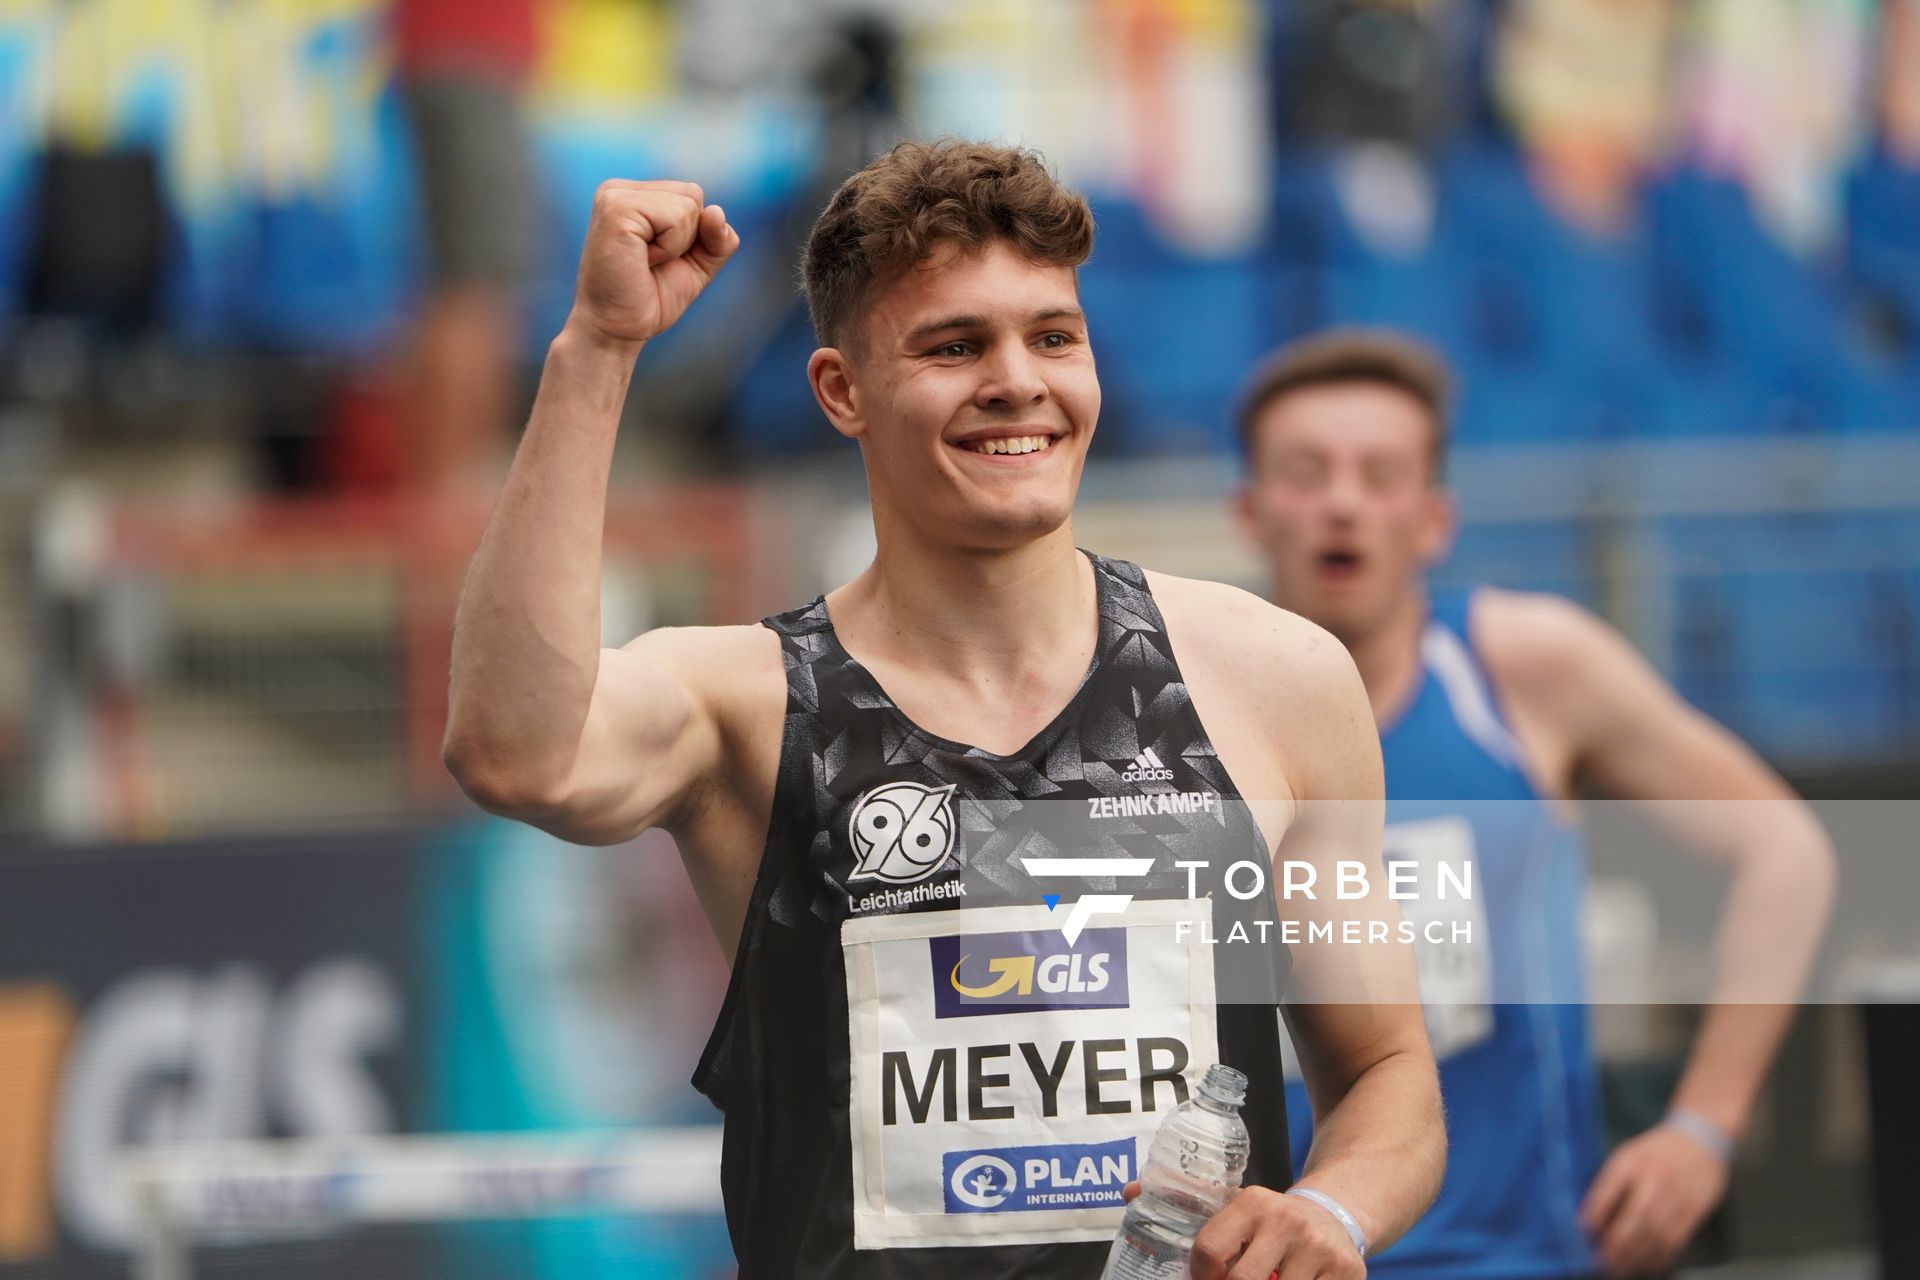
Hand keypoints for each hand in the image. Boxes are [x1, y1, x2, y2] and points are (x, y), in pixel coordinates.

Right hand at [566, 180, 738, 353]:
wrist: (617, 330)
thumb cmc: (652, 298)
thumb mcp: (698, 264)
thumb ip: (718, 237)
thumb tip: (715, 211)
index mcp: (634, 195)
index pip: (693, 195)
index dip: (693, 235)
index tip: (659, 259)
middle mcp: (619, 189)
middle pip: (694, 194)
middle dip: (688, 238)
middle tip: (652, 262)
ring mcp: (615, 196)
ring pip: (688, 205)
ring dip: (677, 245)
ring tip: (644, 262)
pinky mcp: (616, 209)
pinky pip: (676, 218)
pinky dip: (670, 248)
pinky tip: (642, 261)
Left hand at [1119, 1182, 1364, 1278]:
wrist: (1335, 1215)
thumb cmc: (1270, 1222)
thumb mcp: (1235, 1206)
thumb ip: (1186, 1202)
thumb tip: (1128, 1193)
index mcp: (1252, 1202)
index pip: (1208, 1250)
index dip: (1199, 1278)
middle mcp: (1287, 1221)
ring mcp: (1320, 1250)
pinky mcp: (1347, 1274)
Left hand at [1579, 1125, 1729, 1276]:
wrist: (1701, 1139)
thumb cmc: (1655, 1151)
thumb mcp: (1627, 1155)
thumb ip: (1609, 1182)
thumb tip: (1587, 1215)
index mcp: (1631, 1161)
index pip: (1609, 1189)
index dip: (1594, 1213)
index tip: (1582, 1232)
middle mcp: (1654, 1179)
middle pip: (1634, 1218)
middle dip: (1616, 1244)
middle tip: (1601, 1262)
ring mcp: (1677, 1196)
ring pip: (1655, 1234)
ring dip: (1636, 1257)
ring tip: (1620, 1271)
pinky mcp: (1695, 1211)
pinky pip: (1676, 1240)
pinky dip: (1660, 1258)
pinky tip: (1647, 1267)